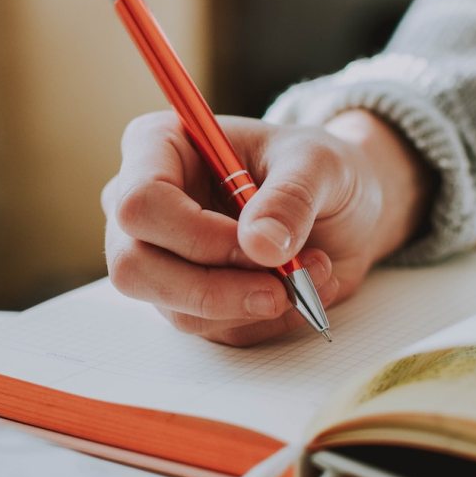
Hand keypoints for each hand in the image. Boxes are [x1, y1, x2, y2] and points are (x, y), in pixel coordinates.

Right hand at [102, 109, 429, 345]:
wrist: (341, 205)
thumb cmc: (317, 168)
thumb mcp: (320, 164)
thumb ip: (291, 197)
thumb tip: (260, 246)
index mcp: (158, 147)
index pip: (139, 202)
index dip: (195, 234)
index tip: (258, 245)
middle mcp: (145, 206)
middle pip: (134, 267)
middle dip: (215, 288)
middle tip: (282, 286)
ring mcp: (159, 258)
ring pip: (176, 308)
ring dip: (252, 303)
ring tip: (312, 271)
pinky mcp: (187, 299)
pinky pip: (213, 329)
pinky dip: (265, 318)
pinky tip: (301, 287)